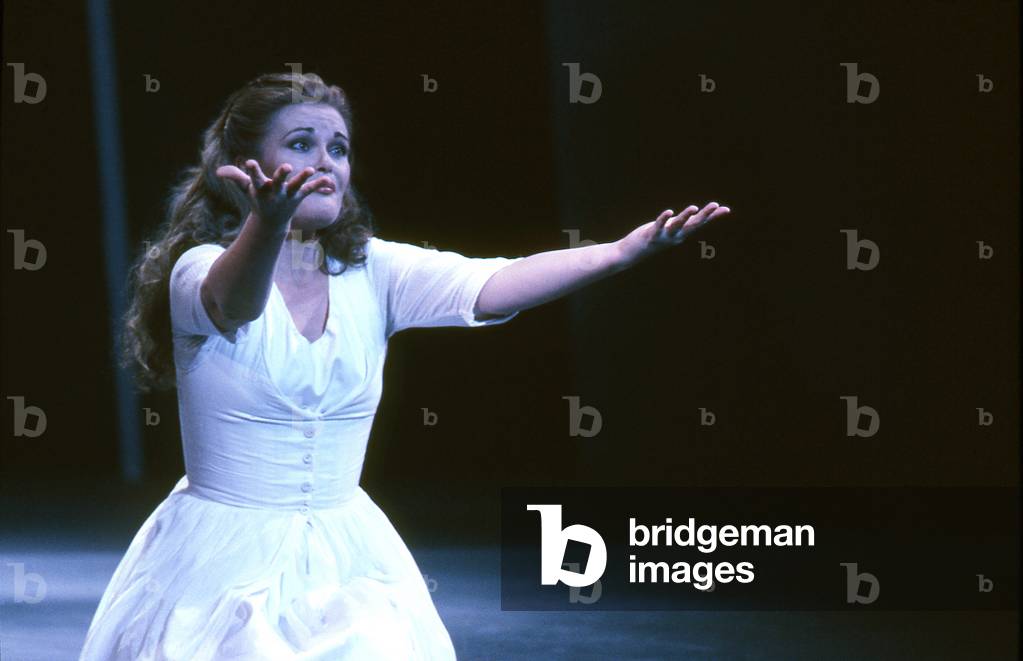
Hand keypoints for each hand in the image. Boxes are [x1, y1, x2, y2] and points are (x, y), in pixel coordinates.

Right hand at [215, 159, 329, 227]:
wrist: (272, 223)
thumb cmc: (257, 199)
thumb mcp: (245, 189)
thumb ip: (234, 177)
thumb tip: (219, 172)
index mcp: (261, 190)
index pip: (254, 179)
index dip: (252, 171)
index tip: (249, 162)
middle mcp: (275, 193)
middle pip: (278, 183)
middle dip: (282, 175)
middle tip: (287, 167)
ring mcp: (288, 196)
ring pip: (296, 186)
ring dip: (303, 178)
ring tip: (310, 169)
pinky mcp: (299, 197)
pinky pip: (310, 190)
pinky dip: (319, 185)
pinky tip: (329, 181)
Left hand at [615, 201, 730, 265]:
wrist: (632, 253)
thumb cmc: (654, 238)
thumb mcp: (671, 229)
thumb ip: (683, 222)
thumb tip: (695, 214)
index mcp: (682, 233)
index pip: (700, 223)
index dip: (713, 216)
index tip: (727, 209)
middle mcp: (676, 236)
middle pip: (693, 224)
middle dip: (705, 215)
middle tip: (716, 205)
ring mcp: (664, 236)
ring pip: (677, 225)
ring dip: (686, 216)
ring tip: (694, 207)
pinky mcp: (651, 235)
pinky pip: (659, 226)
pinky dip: (664, 219)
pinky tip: (669, 211)